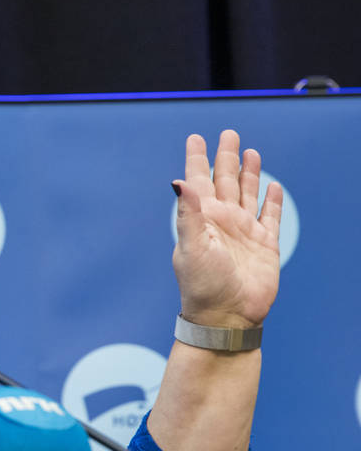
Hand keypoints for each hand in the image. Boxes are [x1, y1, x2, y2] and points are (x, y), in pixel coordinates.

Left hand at [172, 129, 282, 328]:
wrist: (226, 316)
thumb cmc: (202, 285)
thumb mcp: (191, 246)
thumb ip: (187, 213)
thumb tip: (179, 181)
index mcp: (201, 219)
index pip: (198, 181)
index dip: (197, 159)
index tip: (195, 138)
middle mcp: (221, 222)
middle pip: (225, 180)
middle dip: (226, 157)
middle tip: (228, 133)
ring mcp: (243, 232)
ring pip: (247, 194)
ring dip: (249, 173)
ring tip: (250, 151)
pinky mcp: (264, 245)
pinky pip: (268, 217)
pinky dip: (270, 201)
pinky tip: (272, 187)